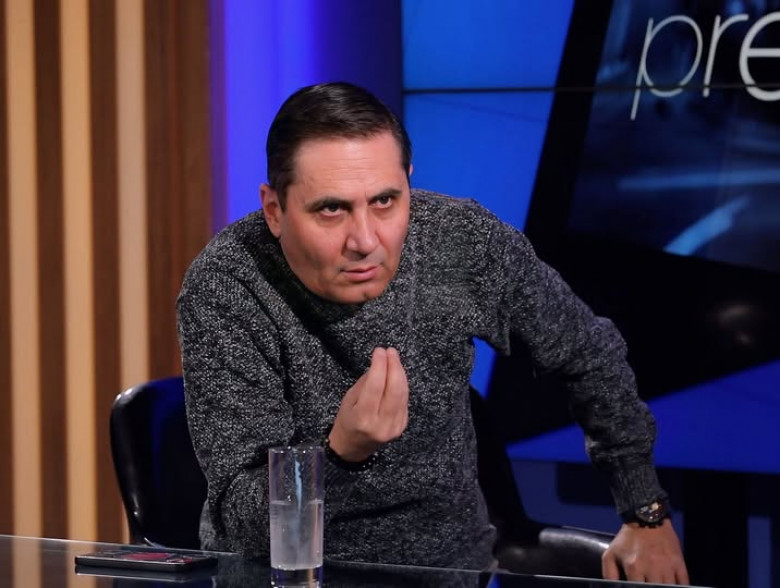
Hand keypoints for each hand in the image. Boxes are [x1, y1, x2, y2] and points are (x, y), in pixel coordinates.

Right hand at [328, 347, 408, 461]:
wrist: (353, 448)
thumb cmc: (347, 421)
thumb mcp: (348, 400)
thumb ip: (365, 383)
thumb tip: (380, 364)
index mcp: (362, 418)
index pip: (375, 387)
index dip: (379, 366)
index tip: (379, 351)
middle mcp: (381, 424)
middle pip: (394, 390)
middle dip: (394, 367)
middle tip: (390, 351)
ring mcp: (394, 427)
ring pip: (402, 394)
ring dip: (400, 373)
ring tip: (394, 358)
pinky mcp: (402, 426)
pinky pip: (404, 401)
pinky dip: (402, 385)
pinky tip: (397, 374)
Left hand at [602, 519, 688, 583]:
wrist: (646, 518)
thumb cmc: (628, 539)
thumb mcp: (611, 553)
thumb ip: (609, 574)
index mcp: (634, 567)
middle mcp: (652, 568)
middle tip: (648, 586)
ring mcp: (667, 566)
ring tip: (657, 585)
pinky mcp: (679, 563)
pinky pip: (683, 583)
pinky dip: (679, 587)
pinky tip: (672, 586)